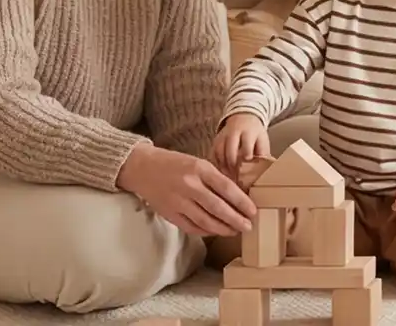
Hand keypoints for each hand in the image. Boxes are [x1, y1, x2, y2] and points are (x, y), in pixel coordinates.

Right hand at [116, 141, 256, 237]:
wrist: (142, 168)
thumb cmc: (175, 164)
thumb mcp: (198, 163)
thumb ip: (215, 178)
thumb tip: (238, 197)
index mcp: (200, 169)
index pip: (226, 188)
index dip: (242, 202)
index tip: (253, 211)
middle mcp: (189, 185)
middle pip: (218, 208)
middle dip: (236, 220)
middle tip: (248, 226)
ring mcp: (178, 201)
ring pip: (205, 221)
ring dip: (223, 229)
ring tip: (235, 231)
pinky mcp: (169, 213)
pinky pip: (191, 227)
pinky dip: (205, 231)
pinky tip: (215, 231)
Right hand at [211, 112, 270, 175]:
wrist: (243, 118)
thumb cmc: (255, 133)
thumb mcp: (262, 140)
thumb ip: (263, 153)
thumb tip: (265, 170)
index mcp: (248, 131)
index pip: (247, 143)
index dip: (247, 154)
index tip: (247, 165)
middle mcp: (233, 133)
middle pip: (230, 148)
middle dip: (233, 163)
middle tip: (236, 177)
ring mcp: (222, 137)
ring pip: (219, 151)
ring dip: (223, 166)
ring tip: (228, 178)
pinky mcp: (215, 141)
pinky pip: (212, 154)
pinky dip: (216, 164)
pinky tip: (220, 174)